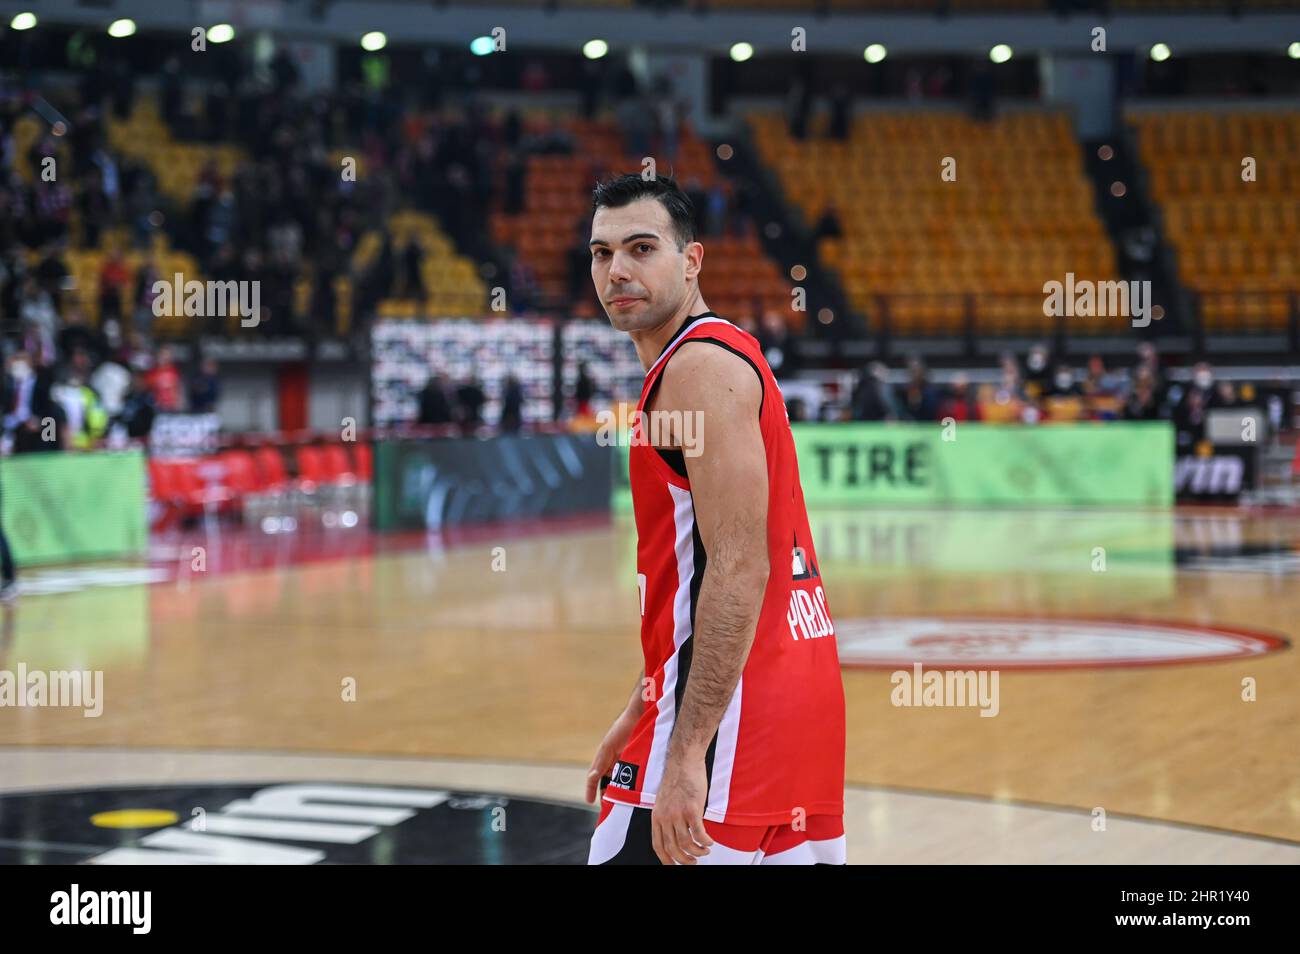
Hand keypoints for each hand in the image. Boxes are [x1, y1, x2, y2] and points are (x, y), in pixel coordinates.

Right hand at [585, 707, 637, 804]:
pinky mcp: (639, 764)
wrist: (641, 717)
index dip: (591, 789)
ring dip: (621, 792)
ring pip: (622, 783)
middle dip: (608, 794)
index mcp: (605, 758)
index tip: (589, 801)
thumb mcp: (608, 746)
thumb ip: (600, 762)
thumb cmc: (622, 729)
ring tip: (622, 804)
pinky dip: (633, 787)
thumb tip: (592, 778)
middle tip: (609, 807)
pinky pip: (634, 779)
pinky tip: (635, 794)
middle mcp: (616, 763)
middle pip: (609, 783)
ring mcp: (628, 764)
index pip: (595, 778)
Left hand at [651, 750, 712, 864]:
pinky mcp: (692, 809)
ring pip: (687, 844)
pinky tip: (710, 842)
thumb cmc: (677, 779)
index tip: (674, 866)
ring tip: (705, 852)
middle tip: (694, 862)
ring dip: (698, 852)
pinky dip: (706, 842)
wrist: (684, 761)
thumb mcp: (664, 801)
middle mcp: (665, 817)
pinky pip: (699, 834)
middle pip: (673, 849)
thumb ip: (666, 817)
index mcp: (656, 816)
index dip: (667, 860)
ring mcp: (678, 813)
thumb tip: (674, 834)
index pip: (658, 846)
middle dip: (685, 860)